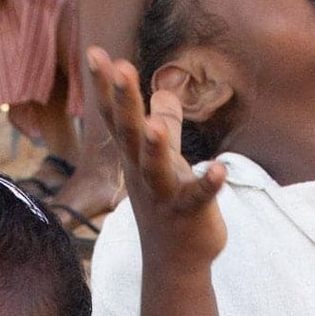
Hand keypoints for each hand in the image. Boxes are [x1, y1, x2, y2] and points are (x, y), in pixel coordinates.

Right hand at [87, 46, 227, 268]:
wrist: (174, 262)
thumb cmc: (168, 206)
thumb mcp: (164, 161)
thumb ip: (166, 123)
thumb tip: (164, 90)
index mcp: (135, 157)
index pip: (116, 117)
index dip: (106, 86)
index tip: (95, 52)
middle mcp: (143, 173)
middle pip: (130, 133)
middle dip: (125, 101)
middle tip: (119, 66)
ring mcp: (163, 195)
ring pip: (155, 168)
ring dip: (155, 146)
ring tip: (153, 124)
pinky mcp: (189, 214)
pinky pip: (197, 198)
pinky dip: (208, 184)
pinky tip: (219, 168)